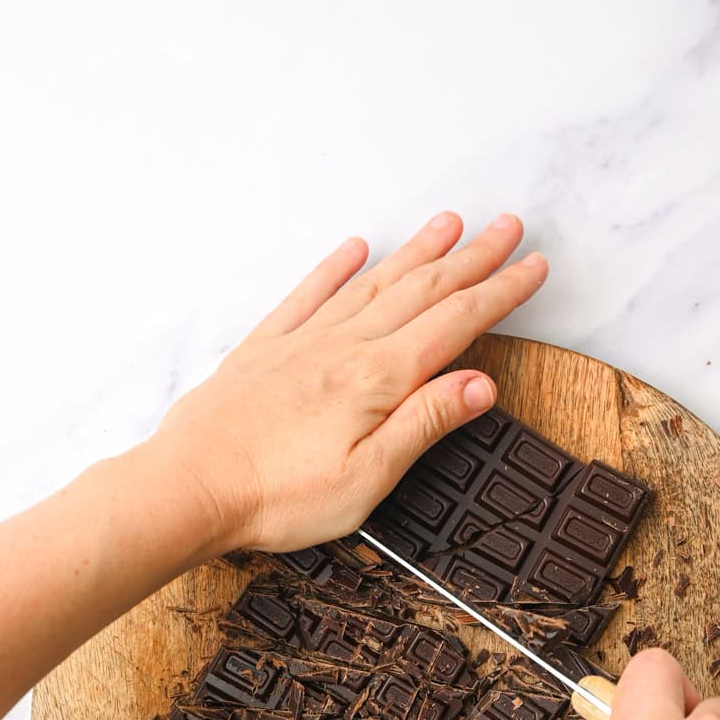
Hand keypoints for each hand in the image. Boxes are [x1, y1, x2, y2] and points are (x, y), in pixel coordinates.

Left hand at [147, 211, 544, 554]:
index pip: (455, 324)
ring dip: (416, 252)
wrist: (188, 487)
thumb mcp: (368, 478)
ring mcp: (302, 343)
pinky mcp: (265, 350)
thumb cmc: (274, 496)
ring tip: (449, 224)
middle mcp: (343, 347)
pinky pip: (309, 294)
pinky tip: (353, 249)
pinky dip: (336, 267)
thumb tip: (480, 385)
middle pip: (422, 290)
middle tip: (508, 228)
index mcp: (376, 380)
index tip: (532, 268)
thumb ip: (425, 423)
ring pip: (373, 283)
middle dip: (472, 258)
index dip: (500, 294)